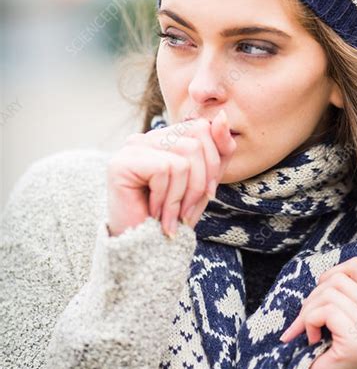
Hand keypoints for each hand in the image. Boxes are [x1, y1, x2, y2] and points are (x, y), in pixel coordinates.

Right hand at [106, 110, 236, 236]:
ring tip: (171, 215)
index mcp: (167, 137)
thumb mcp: (207, 180)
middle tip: (186, 210)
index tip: (205, 194)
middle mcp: (148, 136)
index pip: (203, 127)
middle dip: (201, 181)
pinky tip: (154, 213)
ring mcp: (133, 146)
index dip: (213, 162)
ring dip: (184, 195)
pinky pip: (166, 168)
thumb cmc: (175, 216)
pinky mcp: (122, 161)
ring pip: (184, 155)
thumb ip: (219, 149)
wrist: (146, 252)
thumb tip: (223, 116)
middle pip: (197, 140)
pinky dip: (167, 198)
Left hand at [279, 256, 356, 368]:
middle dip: (315, 296)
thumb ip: (342, 285)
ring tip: (312, 329)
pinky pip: (324, 311)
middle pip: (339, 278)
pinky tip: (313, 338)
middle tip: (312, 319)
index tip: (324, 298)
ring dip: (309, 311)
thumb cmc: (328, 342)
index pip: (356, 265)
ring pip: (329, 293)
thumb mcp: (341, 308)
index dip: (331, 276)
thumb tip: (324, 268)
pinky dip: (308, 322)